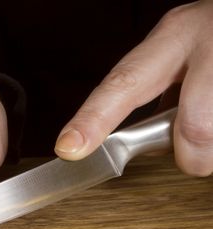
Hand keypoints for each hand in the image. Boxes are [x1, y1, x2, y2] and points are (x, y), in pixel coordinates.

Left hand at [55, 1, 212, 176]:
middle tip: (193, 150)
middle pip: (197, 129)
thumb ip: (156, 91)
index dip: (94, 119)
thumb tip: (145, 144)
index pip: (125, 82)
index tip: (68, 148)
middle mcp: (208, 43)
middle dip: (193, 155)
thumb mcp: (181, 50)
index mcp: (175, 35)